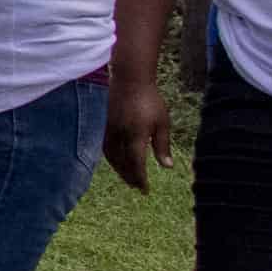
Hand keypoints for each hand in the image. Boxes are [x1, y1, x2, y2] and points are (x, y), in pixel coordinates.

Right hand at [106, 67, 174, 190]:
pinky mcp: (104, 126)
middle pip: (122, 164)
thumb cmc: (150, 100)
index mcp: (136, 136)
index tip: (146, 190)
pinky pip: (106, 148)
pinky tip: (117, 161)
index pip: (137, 164)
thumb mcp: (162, 122)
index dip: (140, 179)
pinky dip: (112, 159)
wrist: (129, 80)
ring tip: (127, 178)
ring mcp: (109, 131)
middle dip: (130, 178)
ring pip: (111, 158)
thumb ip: (162, 145)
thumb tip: (167, 167)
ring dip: (119, 170)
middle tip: (137, 188)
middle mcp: (120, 136)